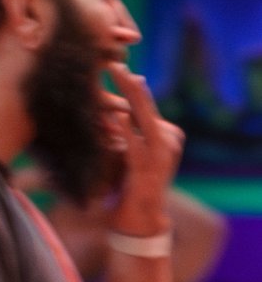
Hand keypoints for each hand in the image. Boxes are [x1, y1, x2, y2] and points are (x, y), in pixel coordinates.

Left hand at [104, 68, 183, 238]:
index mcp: (166, 133)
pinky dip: (125, 128)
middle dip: (129, 82)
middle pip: (146, 104)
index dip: (130, 84)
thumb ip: (126, 131)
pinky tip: (115, 113)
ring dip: (127, 95)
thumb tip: (112, 109)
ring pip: (142, 117)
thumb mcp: (129, 152)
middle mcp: (169, 139)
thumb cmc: (130, 184)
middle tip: (112, 62)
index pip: (146, 103)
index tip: (115, 66)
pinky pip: (135, 143)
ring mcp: (161, 153)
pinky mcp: (149, 168)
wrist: (141, 218)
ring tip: (114, 76)